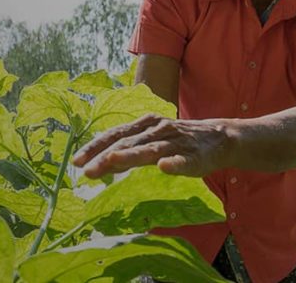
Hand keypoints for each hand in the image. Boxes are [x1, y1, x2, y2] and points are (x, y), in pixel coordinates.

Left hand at [72, 114, 232, 177]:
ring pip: (151, 149)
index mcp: (145, 125)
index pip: (116, 134)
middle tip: (87, 171)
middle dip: (106, 156)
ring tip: (114, 162)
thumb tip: (99, 164)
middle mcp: (158, 130)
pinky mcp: (195, 156)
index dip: (96, 146)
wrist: (218, 138)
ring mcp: (176, 142)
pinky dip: (174, 163)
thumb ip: (128, 150)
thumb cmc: (179, 140)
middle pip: (128, 143)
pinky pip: (184, 160)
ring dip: (132, 156)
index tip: (77, 161)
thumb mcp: (151, 140)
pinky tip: (165, 167)